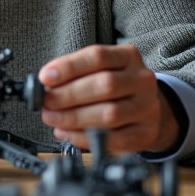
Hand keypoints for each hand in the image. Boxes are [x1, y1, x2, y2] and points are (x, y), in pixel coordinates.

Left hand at [38, 44, 179, 153]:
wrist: (148, 108)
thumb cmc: (115, 87)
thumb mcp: (99, 69)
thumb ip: (74, 73)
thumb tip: (46, 83)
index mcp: (128, 56)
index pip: (97, 56)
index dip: (69, 67)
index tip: (45, 77)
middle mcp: (142, 79)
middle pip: (104, 85)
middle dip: (68, 95)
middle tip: (47, 103)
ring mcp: (148, 107)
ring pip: (109, 113)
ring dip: (73, 118)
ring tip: (52, 118)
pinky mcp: (146, 133)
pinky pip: (113, 139)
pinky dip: (84, 138)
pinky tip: (67, 133)